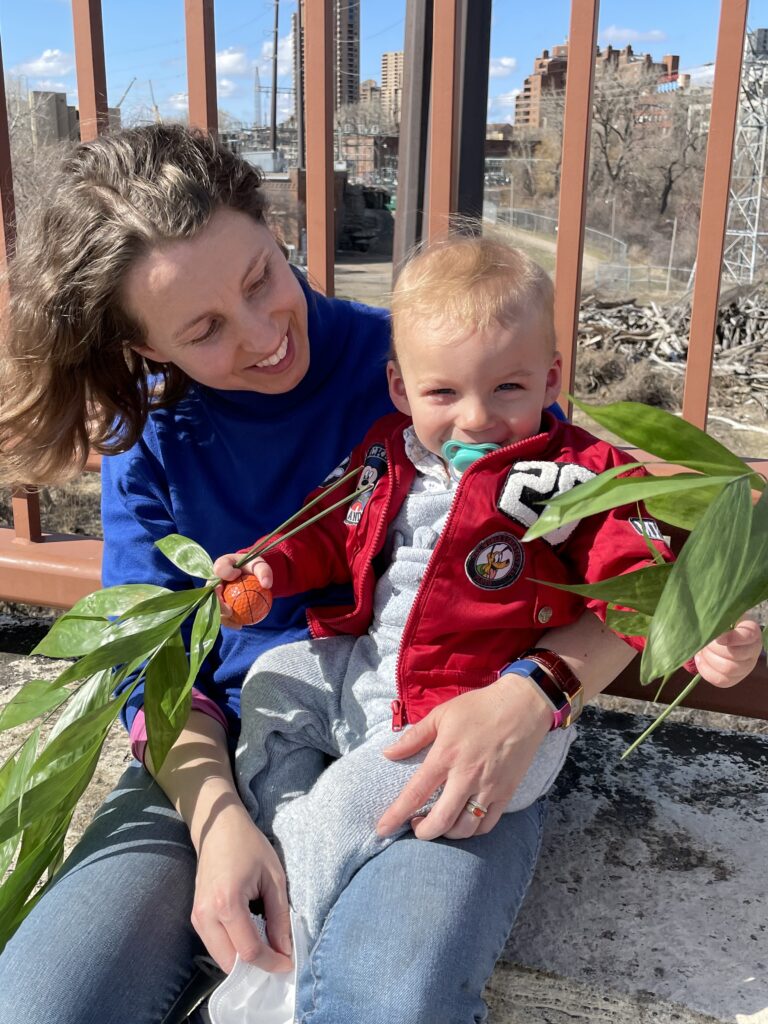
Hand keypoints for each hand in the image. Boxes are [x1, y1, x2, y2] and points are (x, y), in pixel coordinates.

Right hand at [192, 800, 292, 973]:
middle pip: (231, 963)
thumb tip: (285, 950)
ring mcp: (197, 917)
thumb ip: (279, 917)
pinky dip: (233, 952)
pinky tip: (251, 941)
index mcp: (227, 903)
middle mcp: (206, 915)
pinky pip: (214, 946)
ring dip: (244, 963)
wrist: (218, 828)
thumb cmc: (249, 846)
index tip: (289, 964)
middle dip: (256, 969)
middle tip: (279, 963)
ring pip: (221, 958)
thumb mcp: (274, 877)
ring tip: (268, 953)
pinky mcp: (196, 917)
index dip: (271, 963)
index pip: (249, 951)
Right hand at [212, 554, 273, 629]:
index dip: (225, 573)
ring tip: (236, 623)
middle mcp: (214, 580)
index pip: (220, 568)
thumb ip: (264, 572)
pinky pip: (221, 614)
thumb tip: (267, 585)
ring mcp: (214, 592)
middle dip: (218, 603)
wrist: (250, 575)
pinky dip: (229, 621)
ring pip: (214, 607)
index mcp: (221, 565)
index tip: (237, 574)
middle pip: (211, 592)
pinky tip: (240, 626)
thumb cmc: (254, 568)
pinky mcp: (217, 603)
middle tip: (230, 611)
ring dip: (223, 617)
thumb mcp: (260, 566)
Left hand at [376, 677, 551, 841]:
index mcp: (446, 755)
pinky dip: (473, 830)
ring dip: (447, 834)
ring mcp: (489, 787)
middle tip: (416, 827)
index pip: (415, 793)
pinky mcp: (507, 792)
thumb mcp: (441, 715)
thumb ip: (414, 737)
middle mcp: (466, 776)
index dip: (396, 815)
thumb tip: (388, 753)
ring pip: (465, 828)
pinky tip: (464, 822)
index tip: (382, 829)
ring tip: (439, 825)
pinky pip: (487, 824)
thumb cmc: (479, 707)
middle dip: (423, 833)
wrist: (522, 706)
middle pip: (441, 820)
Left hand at [694, 615, 762, 687]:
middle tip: (703, 642)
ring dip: (708, 659)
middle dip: (712, 649)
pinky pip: (722, 681)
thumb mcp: (722, 615)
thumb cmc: (720, 622)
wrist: (721, 635)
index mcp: (751, 632)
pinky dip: (707, 671)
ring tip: (700, 650)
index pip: (747, 636)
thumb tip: (706, 621)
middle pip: (734, 655)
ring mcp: (746, 667)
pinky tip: (700, 659)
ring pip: (727, 669)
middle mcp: (753, 651)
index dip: (731, 638)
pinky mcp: (735, 678)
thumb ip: (717, 617)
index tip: (717, 637)